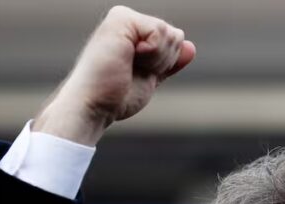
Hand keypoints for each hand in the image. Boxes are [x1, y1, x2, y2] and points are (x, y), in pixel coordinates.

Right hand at [33, 5, 195, 145]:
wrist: (93, 105)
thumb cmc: (115, 97)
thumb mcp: (150, 78)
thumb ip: (169, 62)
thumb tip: (191, 47)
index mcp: (133, 33)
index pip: (174, 39)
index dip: (166, 63)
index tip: (140, 73)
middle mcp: (127, 21)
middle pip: (175, 35)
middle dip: (164, 61)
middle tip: (134, 71)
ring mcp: (123, 18)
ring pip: (170, 33)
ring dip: (157, 60)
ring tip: (128, 66)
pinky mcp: (121, 19)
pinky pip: (160, 31)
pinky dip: (152, 53)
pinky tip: (128, 59)